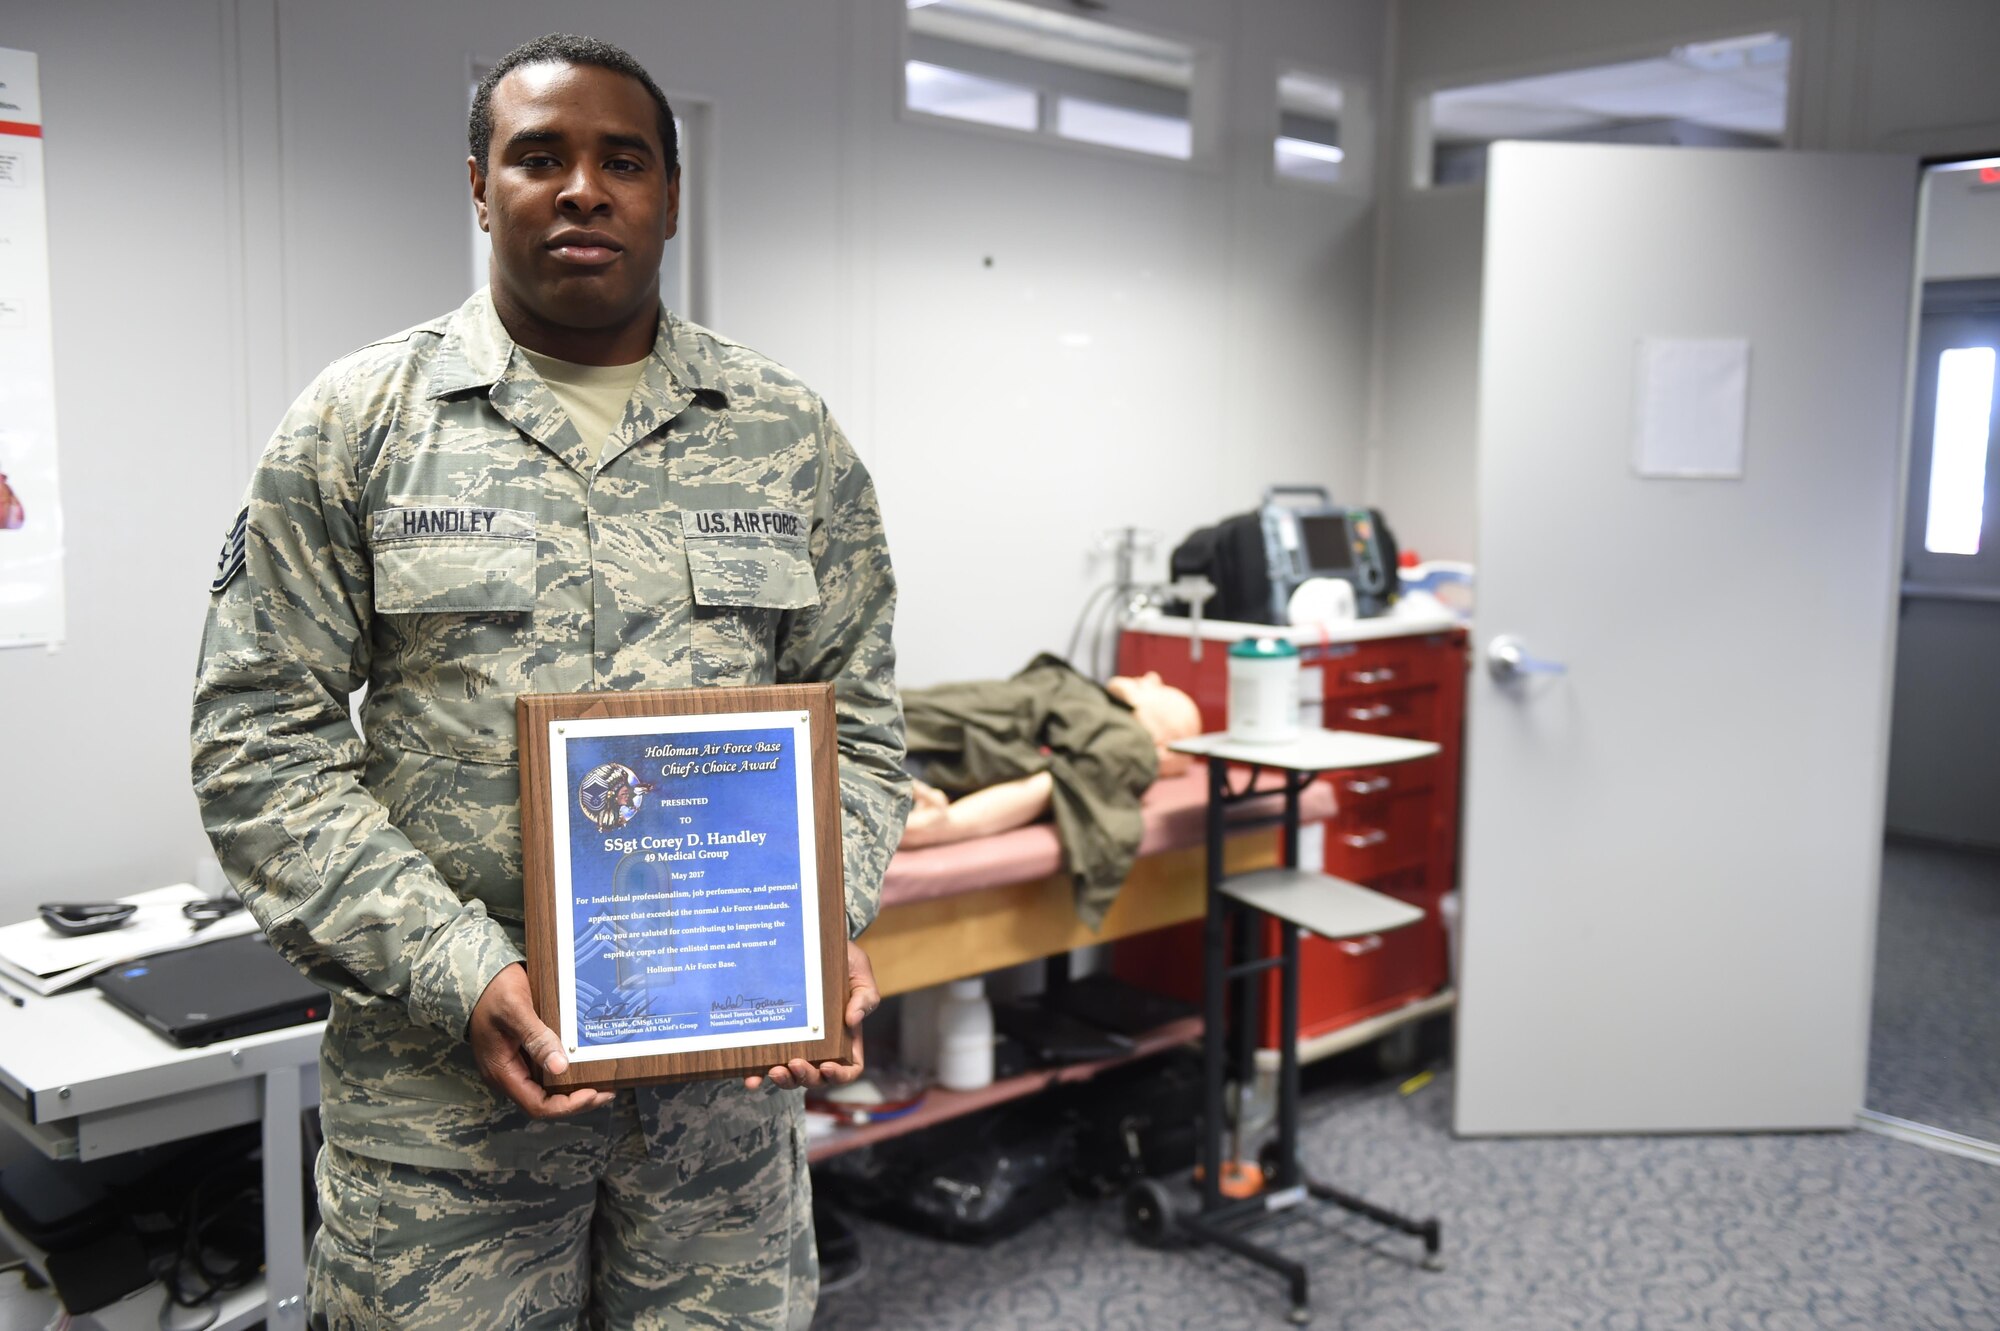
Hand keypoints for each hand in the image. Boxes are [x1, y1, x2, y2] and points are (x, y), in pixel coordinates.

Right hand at [468, 963, 614, 1117]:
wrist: (478, 974)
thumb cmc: (493, 991)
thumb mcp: (515, 1010)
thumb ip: (536, 1038)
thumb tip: (560, 1067)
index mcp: (502, 1072)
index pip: (537, 1106)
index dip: (567, 1105)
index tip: (593, 1093)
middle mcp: (509, 1074)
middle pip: (546, 1101)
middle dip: (577, 1100)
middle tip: (607, 1090)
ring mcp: (516, 1063)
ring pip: (548, 1088)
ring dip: (574, 1087)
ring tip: (603, 1079)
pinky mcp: (523, 1052)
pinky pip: (547, 1070)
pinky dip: (567, 1070)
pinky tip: (586, 1061)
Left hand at [744, 939, 878, 1091]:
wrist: (814, 943)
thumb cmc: (843, 960)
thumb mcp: (860, 974)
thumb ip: (865, 997)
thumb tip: (853, 1019)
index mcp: (846, 1037)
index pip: (849, 1068)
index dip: (840, 1075)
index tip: (826, 1065)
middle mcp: (822, 1045)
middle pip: (818, 1077)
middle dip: (806, 1077)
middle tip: (795, 1064)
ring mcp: (797, 1042)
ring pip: (792, 1075)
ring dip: (784, 1080)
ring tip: (774, 1070)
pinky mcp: (776, 1036)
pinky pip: (766, 1062)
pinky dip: (758, 1074)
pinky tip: (750, 1077)